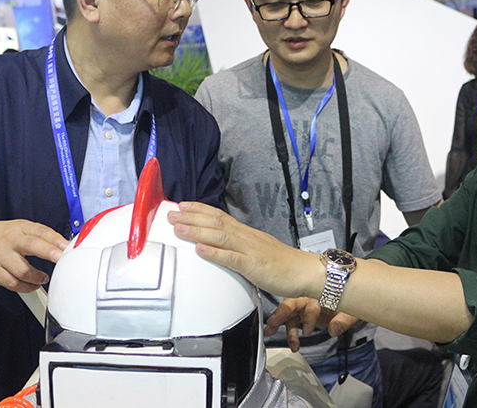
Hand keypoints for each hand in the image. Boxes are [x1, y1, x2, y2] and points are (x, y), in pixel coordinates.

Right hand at [0, 219, 69, 292]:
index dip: (56, 239)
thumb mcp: (22, 227)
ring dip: (37, 277)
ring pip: (22, 270)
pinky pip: (12, 283)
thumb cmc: (2, 234)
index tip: (68, 247)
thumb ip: (42, 236)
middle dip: (48, 253)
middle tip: (60, 260)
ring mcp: (0, 256)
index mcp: (20, 228)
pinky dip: (25, 287)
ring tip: (43, 278)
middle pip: (31, 245)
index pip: (41, 231)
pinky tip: (32, 285)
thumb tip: (64, 246)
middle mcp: (10, 240)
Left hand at [168, 202, 322, 298]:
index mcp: (246, 233)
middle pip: (216, 222)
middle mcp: (246, 237)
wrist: (305, 271)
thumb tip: (222, 246)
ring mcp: (250, 250)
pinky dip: (214, 252)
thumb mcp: (258, 251)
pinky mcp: (254, 265)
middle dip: (191, 217)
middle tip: (170, 213)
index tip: (182, 205)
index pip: (220, 215)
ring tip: (178, 227)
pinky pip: (231, 257)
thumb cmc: (283, 264)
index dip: (200, 209)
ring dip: (197, 230)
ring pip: (220, 236)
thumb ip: (240, 248)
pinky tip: (200, 249)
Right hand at [265, 297, 360, 351]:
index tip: (307, 332)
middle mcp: (309, 297)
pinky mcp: (302, 314)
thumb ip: (343, 321)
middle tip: (272, 322)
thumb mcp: (353, 312)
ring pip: (288, 312)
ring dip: (279, 323)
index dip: (308, 317)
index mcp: (321, 293)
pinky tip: (290, 344)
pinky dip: (289, 332)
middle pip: (292, 302)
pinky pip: (292, 322)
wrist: (352, 303)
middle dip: (281, 312)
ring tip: (270, 332)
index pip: (310, 304)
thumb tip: (333, 330)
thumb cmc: (351, 304)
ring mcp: (304, 305)